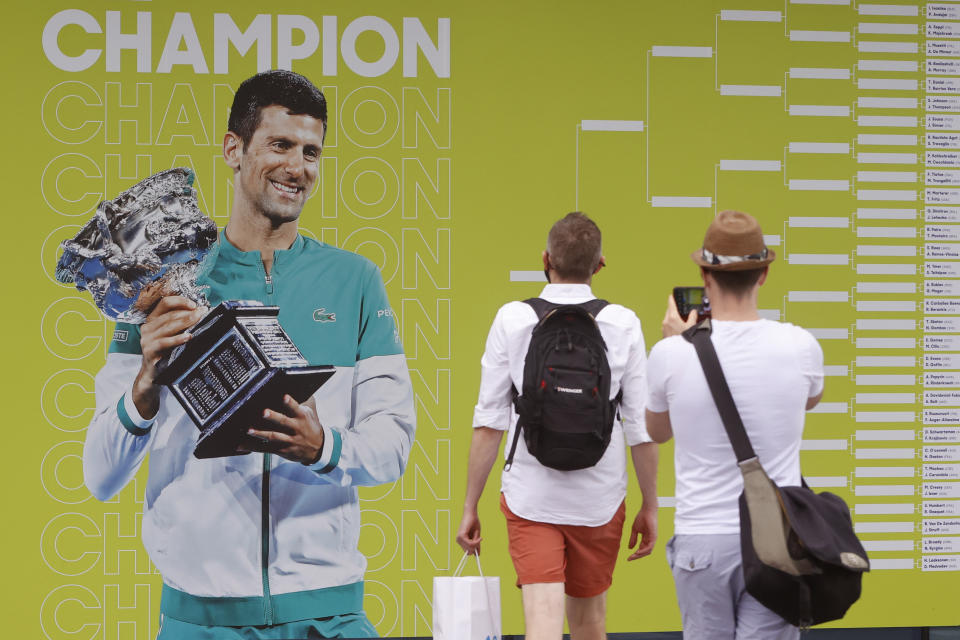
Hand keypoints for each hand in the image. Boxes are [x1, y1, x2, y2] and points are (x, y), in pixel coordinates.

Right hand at [133, 296, 206, 417]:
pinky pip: (164, 342)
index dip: (180, 301)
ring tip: (198, 320)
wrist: (153, 374)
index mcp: (153, 319)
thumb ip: (180, 323)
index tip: (194, 305)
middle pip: (169, 315)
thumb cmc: (165, 352)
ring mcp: (147, 339)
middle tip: (202, 312)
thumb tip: (201, 313)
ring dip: (185, 322)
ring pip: (168, 326)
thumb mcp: (171, 335)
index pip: (165, 303)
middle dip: (188, 313)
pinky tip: (188, 337)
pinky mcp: (149, 351)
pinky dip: (177, 339)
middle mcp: (148, 327)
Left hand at [245, 395, 325, 464]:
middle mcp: (296, 428)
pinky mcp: (282, 450)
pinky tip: (242, 445)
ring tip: (250, 430)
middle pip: (284, 422)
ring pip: (274, 436)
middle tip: (264, 412)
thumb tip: (299, 385)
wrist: (318, 449)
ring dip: (261, 433)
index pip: (296, 408)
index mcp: (302, 416)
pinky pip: (265, 449)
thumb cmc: (311, 427)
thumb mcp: (311, 412)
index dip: (290, 403)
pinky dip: (252, 447)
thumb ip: (304, 400)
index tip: (284, 397)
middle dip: (274, 417)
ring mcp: (289, 440)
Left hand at [456, 509, 481, 554]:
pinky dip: (476, 542)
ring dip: (476, 543)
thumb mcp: (476, 535)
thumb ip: (476, 544)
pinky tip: (479, 537)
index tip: (478, 551)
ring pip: (470, 548)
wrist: (471, 513)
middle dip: (475, 547)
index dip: (474, 551)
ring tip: (478, 536)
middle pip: (469, 552)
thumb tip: (478, 555)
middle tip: (480, 539)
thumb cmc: (474, 523)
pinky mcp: (461, 536)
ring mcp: (459, 538)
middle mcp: (458, 540)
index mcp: (461, 540)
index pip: (468, 551)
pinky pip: (470, 544)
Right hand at [626, 505, 657, 560]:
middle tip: (629, 559)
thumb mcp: (635, 530)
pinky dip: (643, 551)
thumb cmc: (641, 518)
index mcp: (646, 539)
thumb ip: (633, 539)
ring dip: (640, 555)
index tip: (627, 558)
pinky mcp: (654, 537)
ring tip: (633, 556)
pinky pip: (649, 547)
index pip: (641, 549)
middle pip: (644, 552)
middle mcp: (650, 540)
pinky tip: (637, 552)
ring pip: (647, 551)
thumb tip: (629, 548)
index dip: (634, 554)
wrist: (646, 510)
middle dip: (636, 556)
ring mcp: (653, 539)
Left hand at [662, 293, 697, 337]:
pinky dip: (670, 323)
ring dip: (672, 316)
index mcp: (672, 317)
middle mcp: (666, 321)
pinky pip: (666, 324)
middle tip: (678, 308)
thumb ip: (693, 317)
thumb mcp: (692, 326)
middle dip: (673, 308)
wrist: (677, 352)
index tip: (671, 295)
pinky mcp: (663, 333)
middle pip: (669, 310)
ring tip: (679, 320)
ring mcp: (663, 327)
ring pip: (667, 317)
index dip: (672, 298)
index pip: (671, 303)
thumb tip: (693, 312)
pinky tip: (676, 327)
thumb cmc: (684, 339)